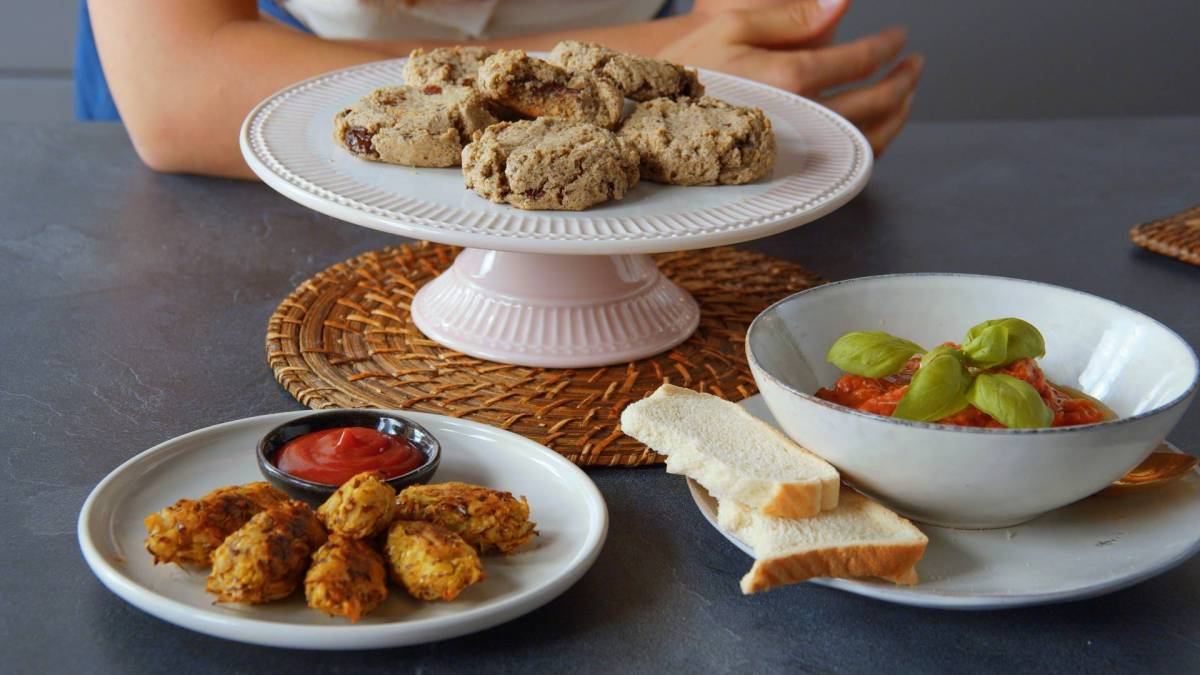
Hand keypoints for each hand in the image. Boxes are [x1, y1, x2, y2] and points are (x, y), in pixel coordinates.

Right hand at [661, 0, 921, 155]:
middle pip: (874, 105)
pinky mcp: (789, 177)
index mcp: (788, 78)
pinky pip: (843, 169)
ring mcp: (796, 154)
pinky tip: (877, 130)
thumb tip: (844, 2)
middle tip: (916, 65)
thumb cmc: (688, 69)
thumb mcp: (733, 24)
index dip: (886, 46)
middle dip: (904, 82)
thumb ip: (793, 14)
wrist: (649, 123)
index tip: (899, 37)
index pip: (858, 61)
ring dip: (897, 117)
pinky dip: (872, 149)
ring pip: (867, 143)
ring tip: (906, 95)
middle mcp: (799, 120)